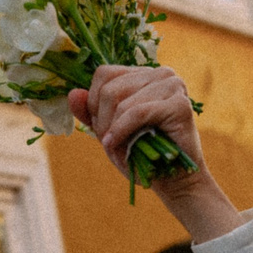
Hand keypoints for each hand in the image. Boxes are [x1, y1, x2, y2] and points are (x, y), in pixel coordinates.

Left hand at [69, 66, 237, 239]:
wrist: (172, 179)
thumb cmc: (141, 154)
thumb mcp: (109, 130)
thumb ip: (90, 112)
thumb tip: (72, 94)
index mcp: (143, 74)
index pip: (104, 74)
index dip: (93, 103)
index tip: (101, 127)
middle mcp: (160, 73)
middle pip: (110, 89)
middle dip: (102, 120)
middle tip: (108, 141)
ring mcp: (173, 85)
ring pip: (122, 102)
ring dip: (112, 130)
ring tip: (119, 146)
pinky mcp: (180, 104)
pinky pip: (137, 113)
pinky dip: (122, 131)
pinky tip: (117, 145)